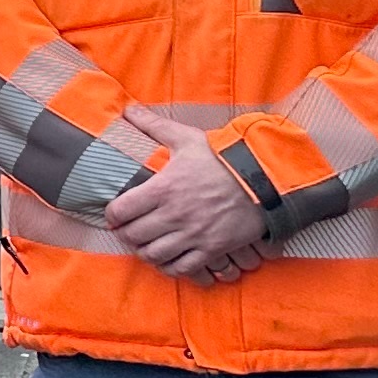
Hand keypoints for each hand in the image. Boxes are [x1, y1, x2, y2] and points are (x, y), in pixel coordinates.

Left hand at [106, 135, 271, 282]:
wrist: (265, 180)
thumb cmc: (224, 158)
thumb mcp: (188, 138)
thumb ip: (155, 126)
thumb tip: (129, 109)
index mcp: (164, 188)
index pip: (121, 211)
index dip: (112, 214)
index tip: (115, 214)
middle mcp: (175, 214)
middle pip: (134, 236)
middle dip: (126, 234)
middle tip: (129, 230)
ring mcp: (194, 234)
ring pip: (154, 255)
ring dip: (145, 252)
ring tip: (146, 244)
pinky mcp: (212, 249)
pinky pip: (183, 268)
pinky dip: (170, 268)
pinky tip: (168, 260)